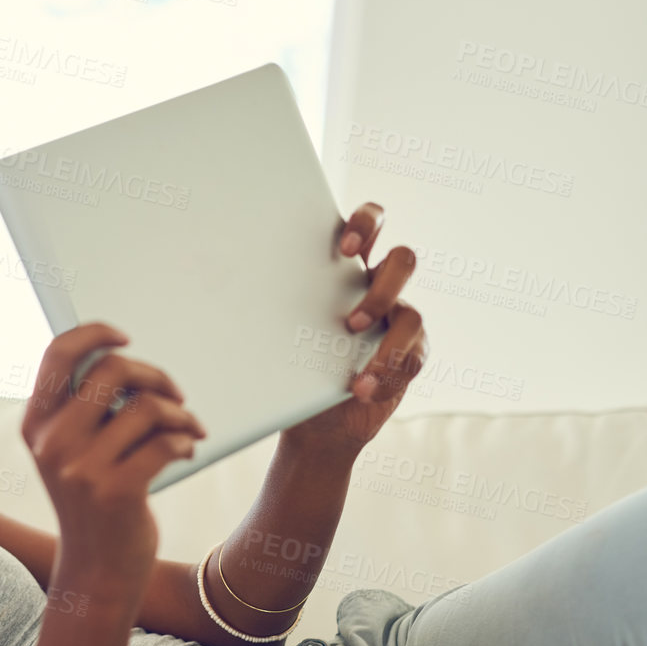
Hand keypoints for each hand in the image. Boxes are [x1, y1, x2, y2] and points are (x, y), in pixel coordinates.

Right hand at [23, 322, 204, 597]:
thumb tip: (127, 362)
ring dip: (181, 413)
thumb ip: (83, 411)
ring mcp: (81, 469)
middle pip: (113, 369)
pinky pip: (166, 442)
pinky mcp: (116, 492)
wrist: (96, 571)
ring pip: (148, 406)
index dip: (94, 333)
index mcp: (35, 425)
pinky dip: (186, 440)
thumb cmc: (93, 502)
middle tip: (175, 395)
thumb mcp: (70, 454)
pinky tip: (188, 451)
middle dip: (155, 375)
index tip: (125, 337)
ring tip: (189, 427)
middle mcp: (51, 443)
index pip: (57, 353)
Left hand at [283, 202, 428, 457]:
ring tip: (358, 371)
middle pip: (404, 261)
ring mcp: (398, 320)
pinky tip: (364, 390)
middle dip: (384, 286)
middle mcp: (378, 288)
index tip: (346, 246)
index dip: (367, 223)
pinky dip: (387, 375)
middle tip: (352, 321)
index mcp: (347, 269)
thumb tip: (233, 300)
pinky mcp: (411, 355)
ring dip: (388, 342)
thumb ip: (274, 310)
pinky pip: (413, 358)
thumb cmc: (293, 367)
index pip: (371, 224)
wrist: (317, 422)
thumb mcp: (279, 334)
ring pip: (413, 314)